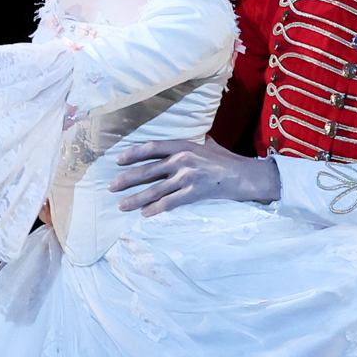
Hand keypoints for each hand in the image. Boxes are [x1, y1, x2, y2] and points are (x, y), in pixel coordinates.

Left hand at [109, 137, 282, 214]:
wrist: (247, 176)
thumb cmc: (228, 162)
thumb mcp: (208, 147)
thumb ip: (194, 146)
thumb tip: (190, 143)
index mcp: (183, 145)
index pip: (151, 148)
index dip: (133, 154)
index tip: (118, 160)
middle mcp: (182, 159)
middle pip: (147, 170)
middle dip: (126, 180)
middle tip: (110, 187)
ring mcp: (187, 176)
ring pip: (155, 190)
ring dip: (136, 199)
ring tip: (121, 206)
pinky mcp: (194, 193)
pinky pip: (170, 203)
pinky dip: (155, 209)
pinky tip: (144, 214)